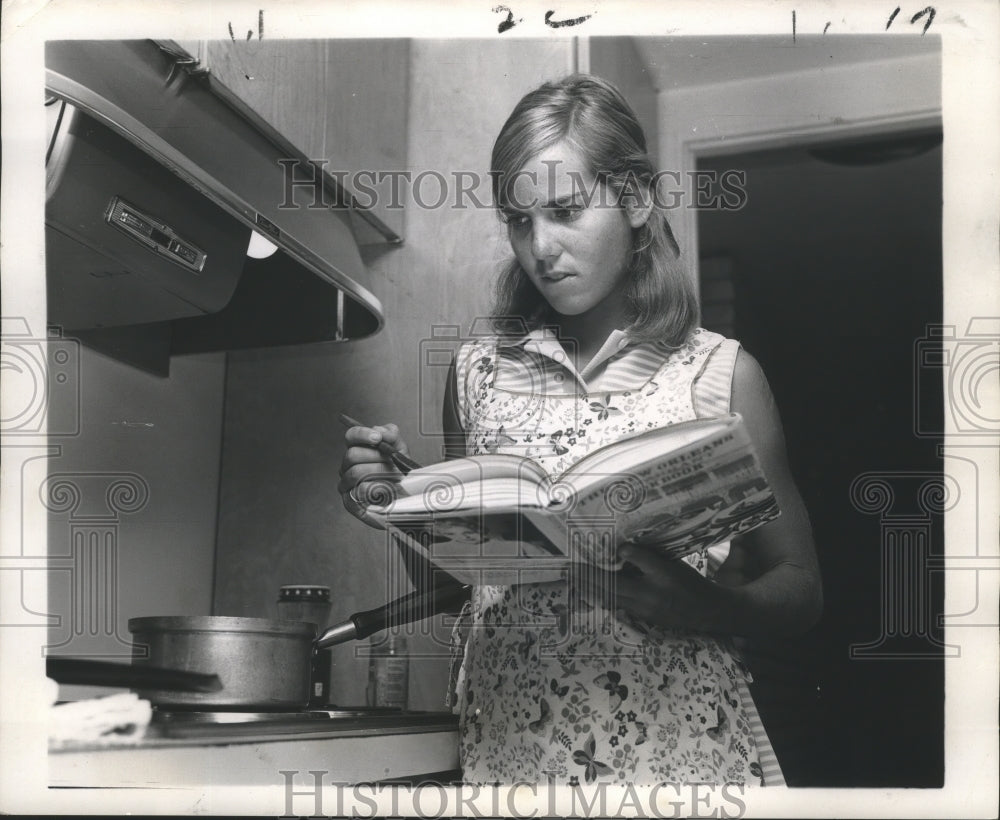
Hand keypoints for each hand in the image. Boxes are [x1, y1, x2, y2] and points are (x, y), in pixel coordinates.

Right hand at [338, 422, 409, 527]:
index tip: (378, 438)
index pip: (351, 436)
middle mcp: (348, 466)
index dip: (362, 434)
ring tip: (395, 478)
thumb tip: (380, 431)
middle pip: (352, 455)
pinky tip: (388, 489)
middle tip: (394, 464)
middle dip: (377, 458)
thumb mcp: (400, 450)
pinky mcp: (350, 502)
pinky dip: (377, 489)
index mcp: (358, 450)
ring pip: (355, 473)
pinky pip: (359, 491)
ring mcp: (346, 484)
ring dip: (380, 474)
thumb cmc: (400, 474)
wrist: (406, 498)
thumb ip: (391, 435)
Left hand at [573, 545, 730, 632]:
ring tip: (574, 580)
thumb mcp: (671, 565)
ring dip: (591, 590)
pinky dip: (603, 597)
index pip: (628, 569)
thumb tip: (621, 549)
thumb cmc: (689, 584)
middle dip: (588, 578)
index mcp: (656, 582)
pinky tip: (591, 591)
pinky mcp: (641, 616)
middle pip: (610, 588)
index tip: (586, 557)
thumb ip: (646, 558)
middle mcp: (645, 599)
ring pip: (611, 599)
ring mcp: (642, 610)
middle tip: (569, 569)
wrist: (706, 611)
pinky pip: (617, 606)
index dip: (605, 563)